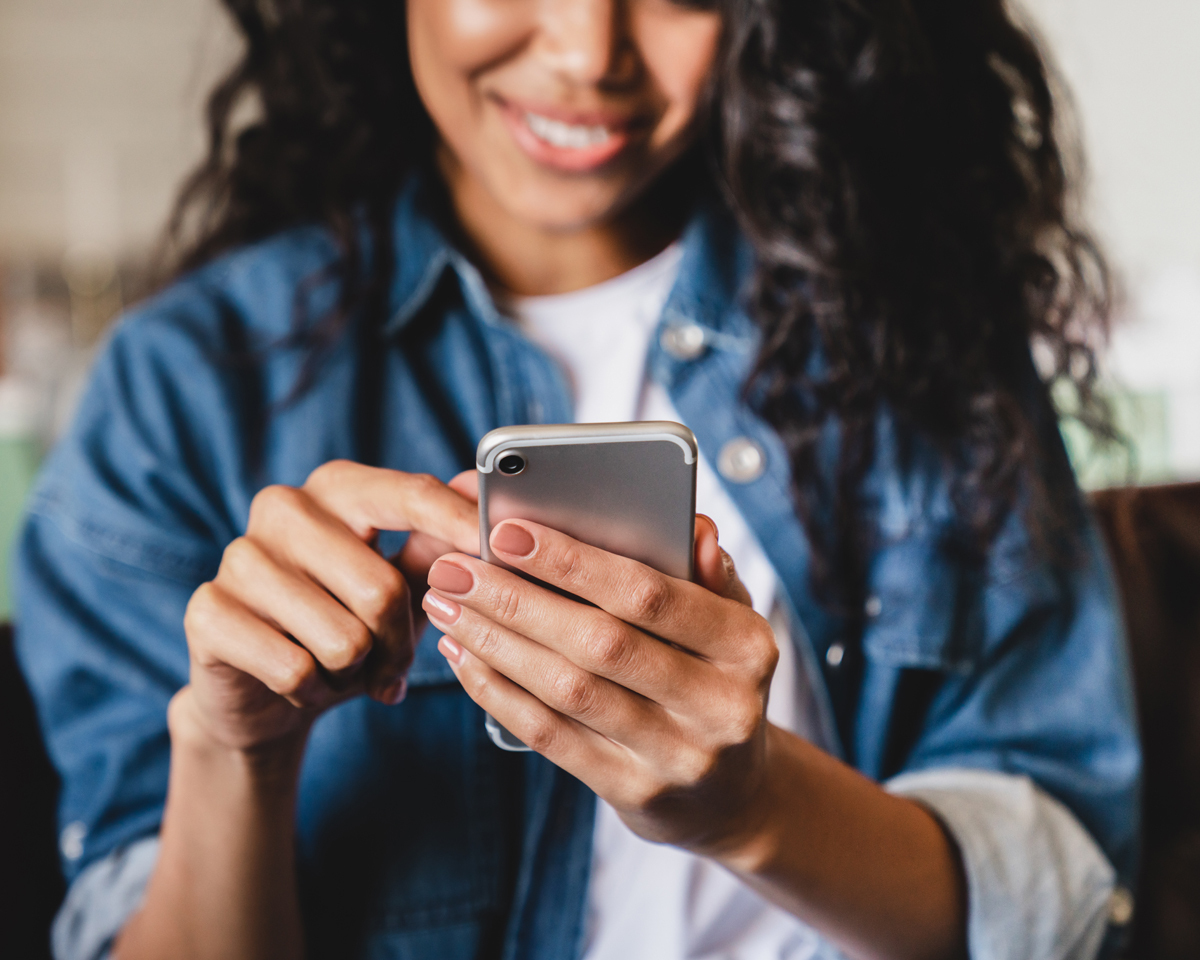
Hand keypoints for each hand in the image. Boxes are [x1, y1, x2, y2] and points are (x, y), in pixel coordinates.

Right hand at [180, 462, 478, 752]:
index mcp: (338, 488)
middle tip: (391, 664)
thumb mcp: (401, 584)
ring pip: (342, 638)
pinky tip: (302, 682)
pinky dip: (313, 691)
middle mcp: (284, 507)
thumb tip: (480, 494)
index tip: (498, 548)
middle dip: (398, 644)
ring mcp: (239, 556)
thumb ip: (438, 543)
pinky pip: (295, 669)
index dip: (458, 525)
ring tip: (341, 668)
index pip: (409, 494)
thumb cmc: (346, 625)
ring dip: (355, 672)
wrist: (264, 691)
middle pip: (381, 588)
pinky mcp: (207, 611)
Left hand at [421, 516, 779, 854]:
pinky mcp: (635, 793)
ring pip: (568, 691)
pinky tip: (465, 657)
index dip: (574, 562)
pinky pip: (552, 736)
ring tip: (447, 605)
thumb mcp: (730, 624)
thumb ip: (707, 572)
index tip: (507, 532)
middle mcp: (721, 705)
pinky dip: (499, 692)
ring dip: (495, 643)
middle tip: (455, 569)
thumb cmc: (715, 680)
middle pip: (600, 643)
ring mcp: (678, 757)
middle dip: (516, 600)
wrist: (732, 794)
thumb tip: (693, 527)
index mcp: (748, 646)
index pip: (651, 595)